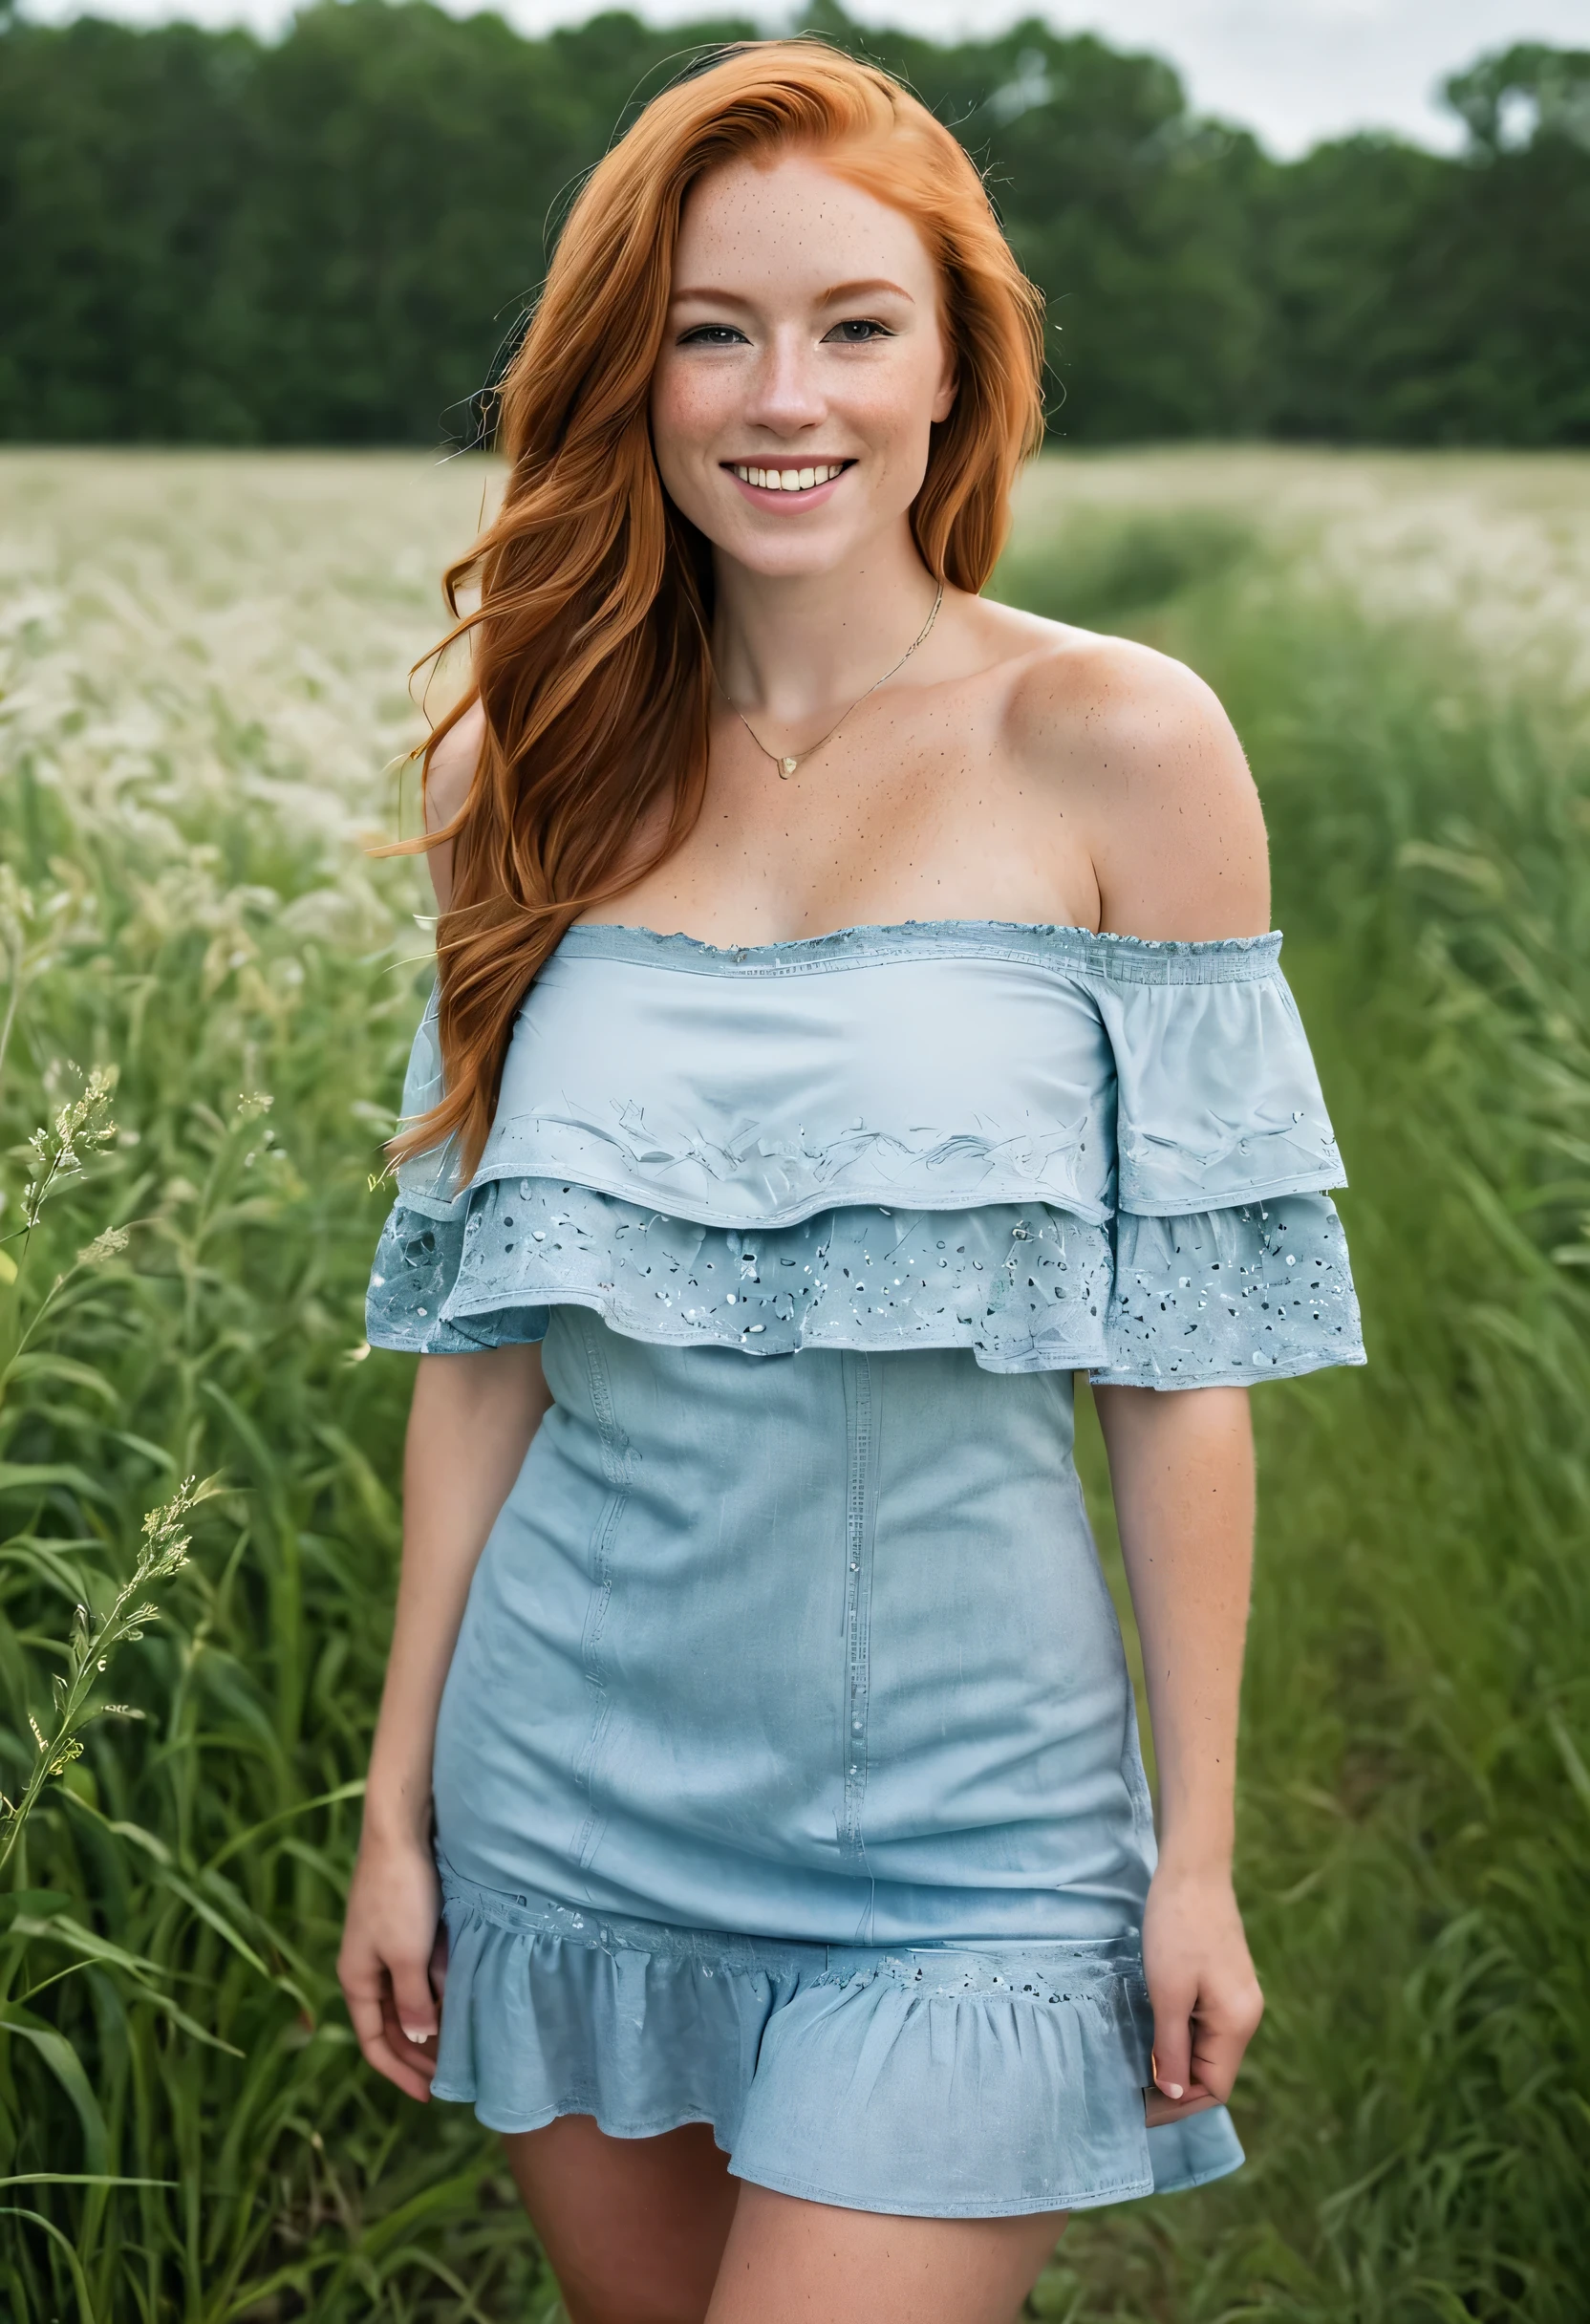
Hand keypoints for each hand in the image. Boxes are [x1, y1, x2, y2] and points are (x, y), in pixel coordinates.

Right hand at [338, 1826, 447, 2102]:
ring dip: (434, 2019)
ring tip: (465, 2040)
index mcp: (356, 1979)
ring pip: (411, 1998)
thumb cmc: (400, 1894)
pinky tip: (463, 1995)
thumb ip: (414, 2001)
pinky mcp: (408, 1926)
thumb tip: (420, 2042)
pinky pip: (422, 1970)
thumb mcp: (407, 1956)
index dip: (400, 2072)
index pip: (374, 2042)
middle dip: (419, 2052)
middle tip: (454, 2074)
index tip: (429, 2095)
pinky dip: (440, 1987)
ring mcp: (388, 1946)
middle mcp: (368, 1967)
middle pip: (392, 2025)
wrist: (402, 1831)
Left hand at [1140, 1862, 1262, 2129]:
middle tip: (1130, 2092)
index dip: (1178, 2105)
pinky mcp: (1224, 1981)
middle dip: (1175, 2087)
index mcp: (1237, 2022)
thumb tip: (1173, 2095)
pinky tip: (1153, 2035)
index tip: (1139, 2108)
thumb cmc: (1177, 1927)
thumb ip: (1172, 2047)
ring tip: (1136, 2068)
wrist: (1192, 1869)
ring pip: (1207, 2049)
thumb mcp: (1168, 1992)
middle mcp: (1246, 2016)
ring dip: (1175, 2062)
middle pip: (1212, 2072)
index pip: (1214, 2088)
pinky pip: (1204, 2026)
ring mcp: (1237, 1998)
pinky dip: (1180, 2038)